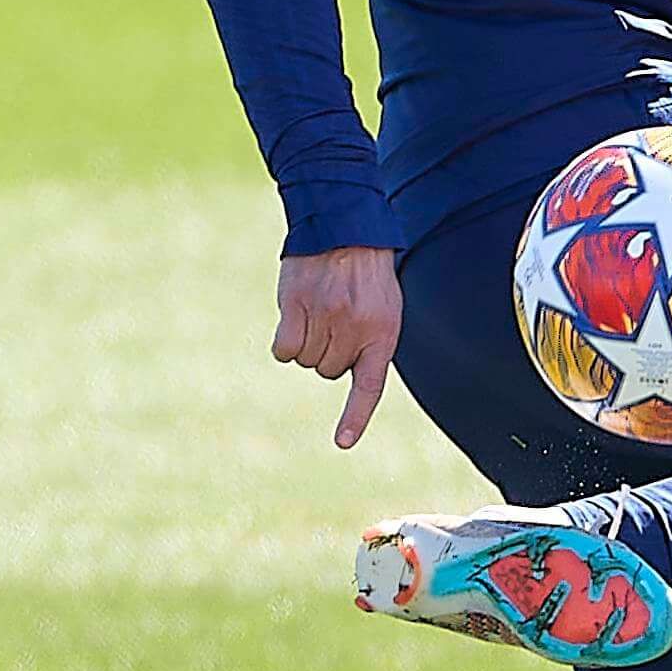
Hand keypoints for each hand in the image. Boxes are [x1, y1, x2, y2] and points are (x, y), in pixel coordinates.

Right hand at [274, 246, 403, 449]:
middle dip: (328, 353)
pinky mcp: (297, 307)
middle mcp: (356, 329)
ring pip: (305, 361)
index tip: (341, 442)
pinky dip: (285, 341)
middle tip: (334, 320)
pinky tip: (294, 317)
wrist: (346, 228)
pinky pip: (285, 350)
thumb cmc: (368, 273)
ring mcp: (326, 318)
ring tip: (318, 310)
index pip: (369, 387)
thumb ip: (370, 343)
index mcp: (383, 334)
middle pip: (328, 371)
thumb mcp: (386, 308)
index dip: (355, 417)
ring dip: (307, 343)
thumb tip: (344, 371)